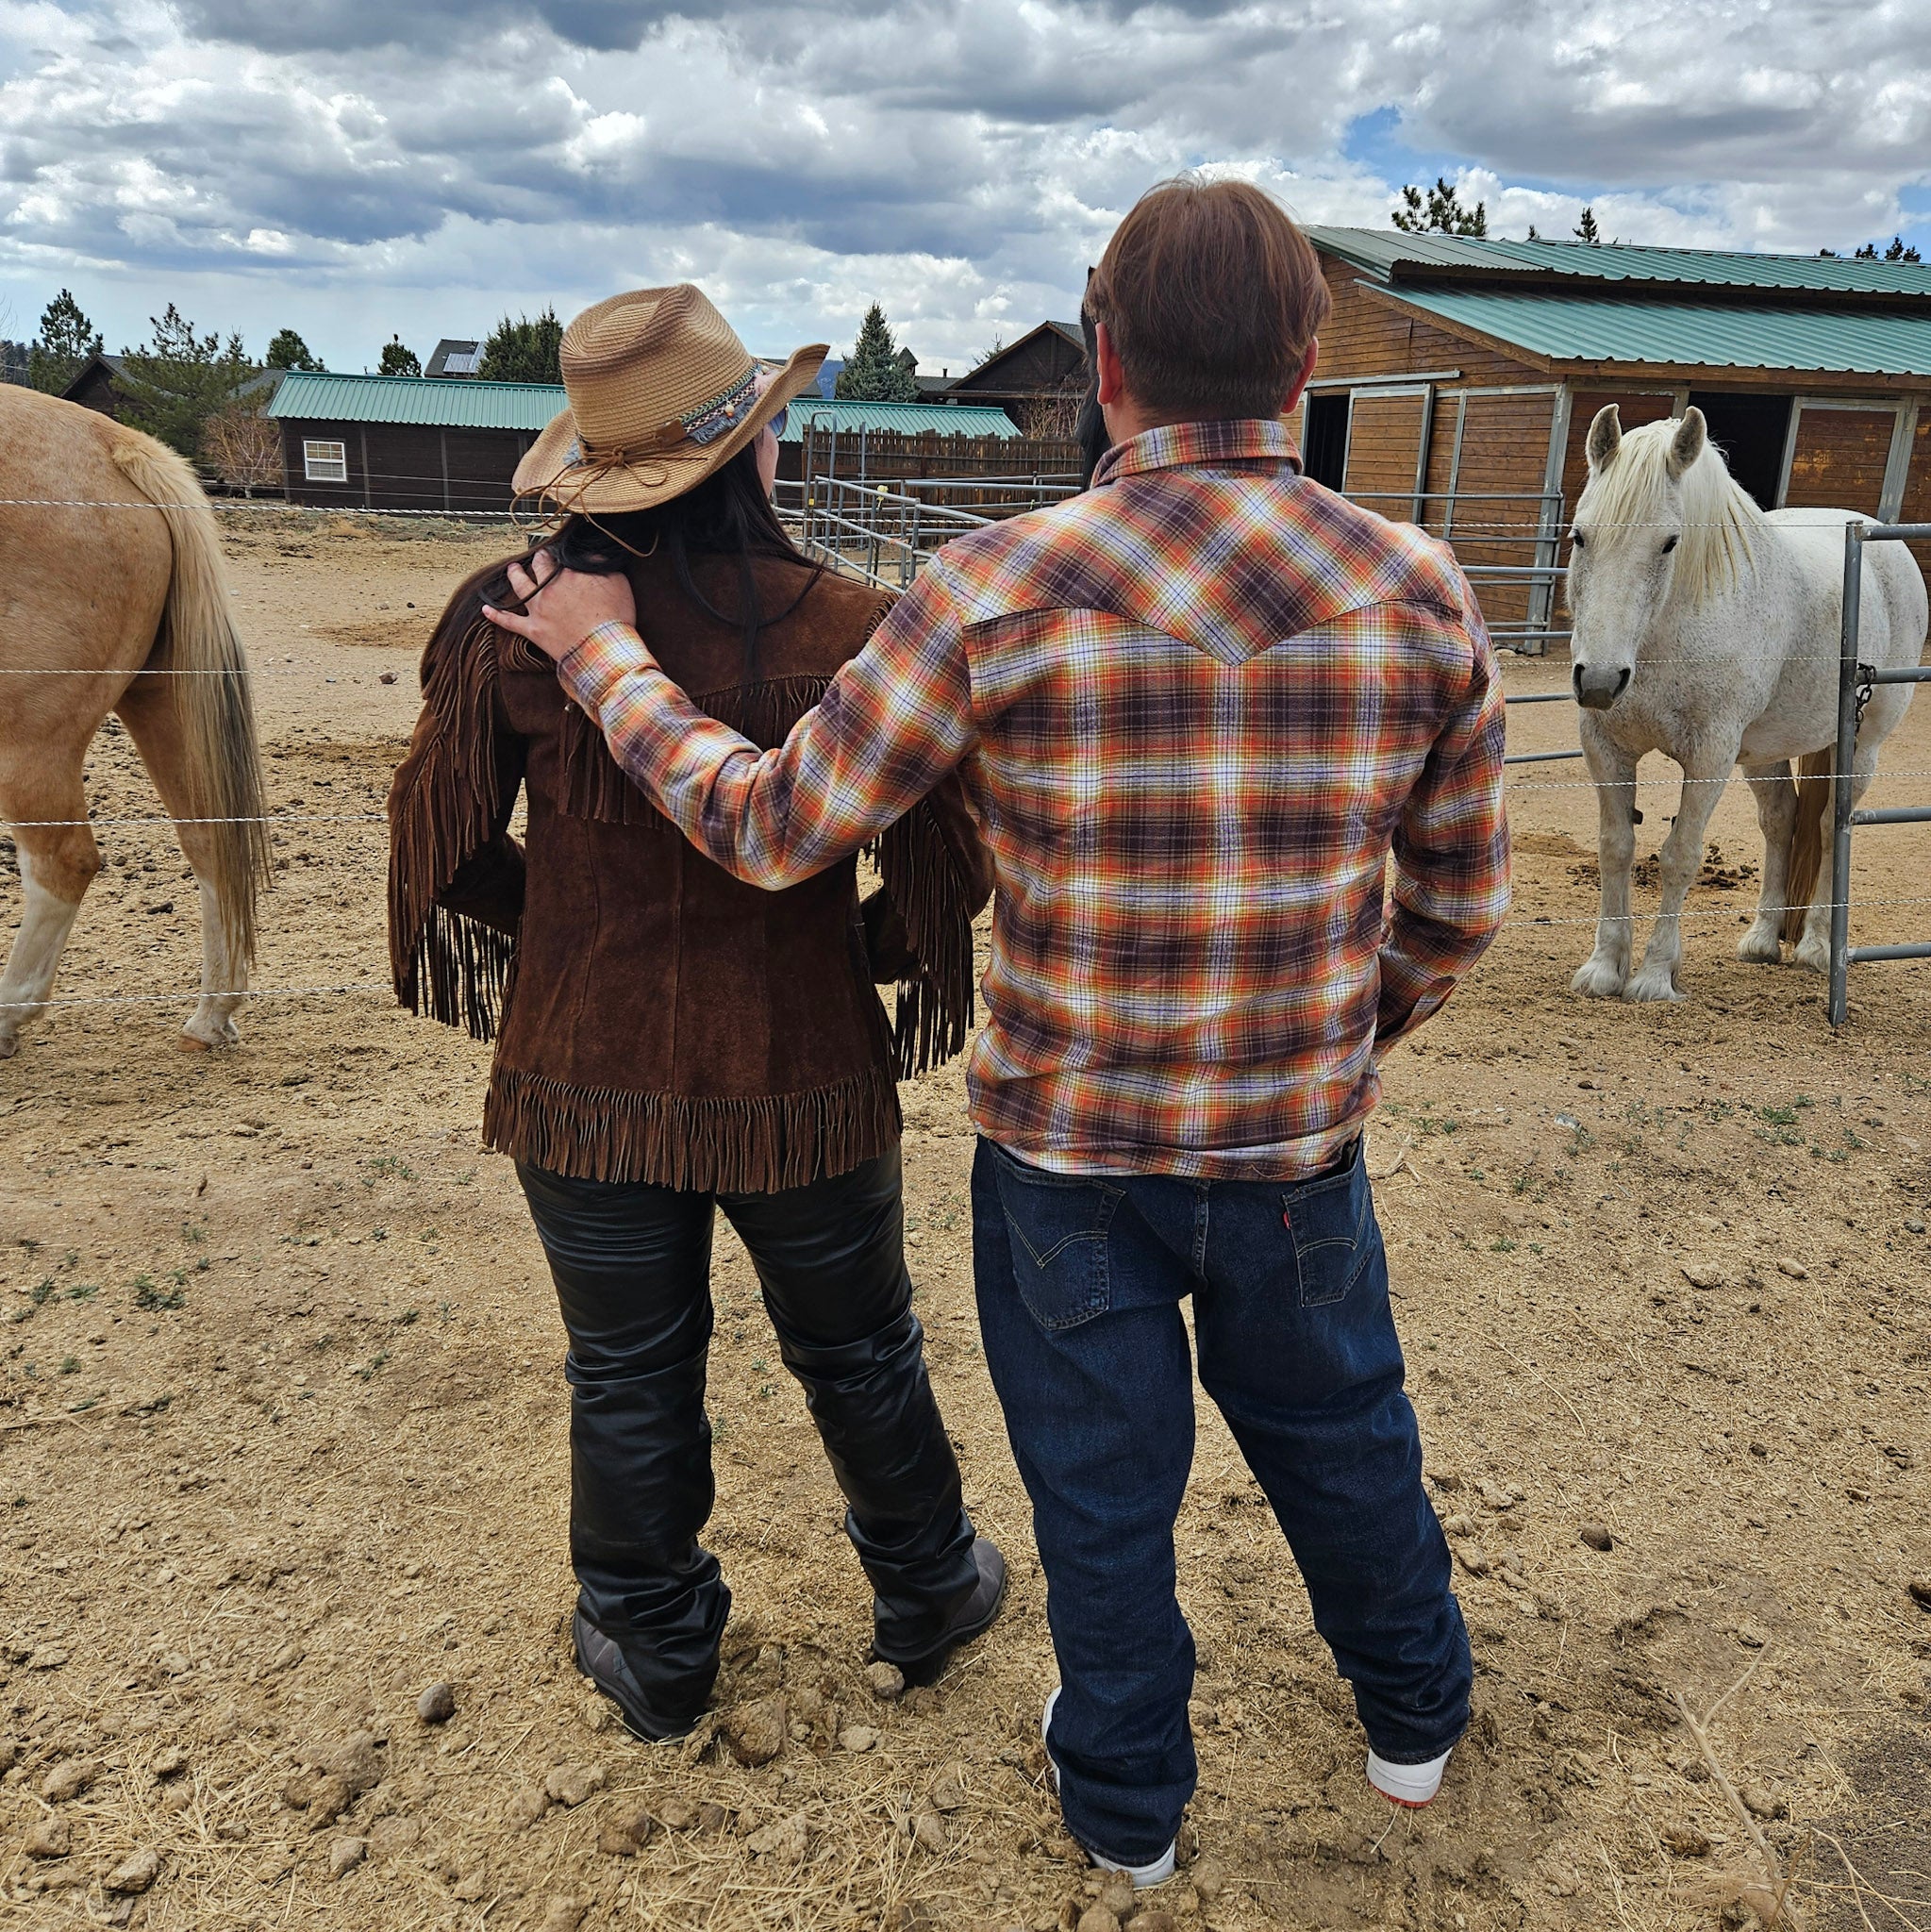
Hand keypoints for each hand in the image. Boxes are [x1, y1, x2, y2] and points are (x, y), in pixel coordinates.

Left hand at [483, 550, 637, 663]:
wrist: (602, 650)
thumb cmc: (614, 619)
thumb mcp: (618, 583)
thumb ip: (601, 565)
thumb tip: (591, 554)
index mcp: (569, 573)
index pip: (561, 556)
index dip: (560, 553)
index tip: (560, 552)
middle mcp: (549, 586)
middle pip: (540, 566)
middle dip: (539, 559)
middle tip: (540, 556)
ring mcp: (539, 608)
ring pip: (521, 585)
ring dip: (515, 575)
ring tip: (513, 569)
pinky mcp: (533, 630)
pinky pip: (509, 621)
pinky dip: (496, 616)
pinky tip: (486, 610)